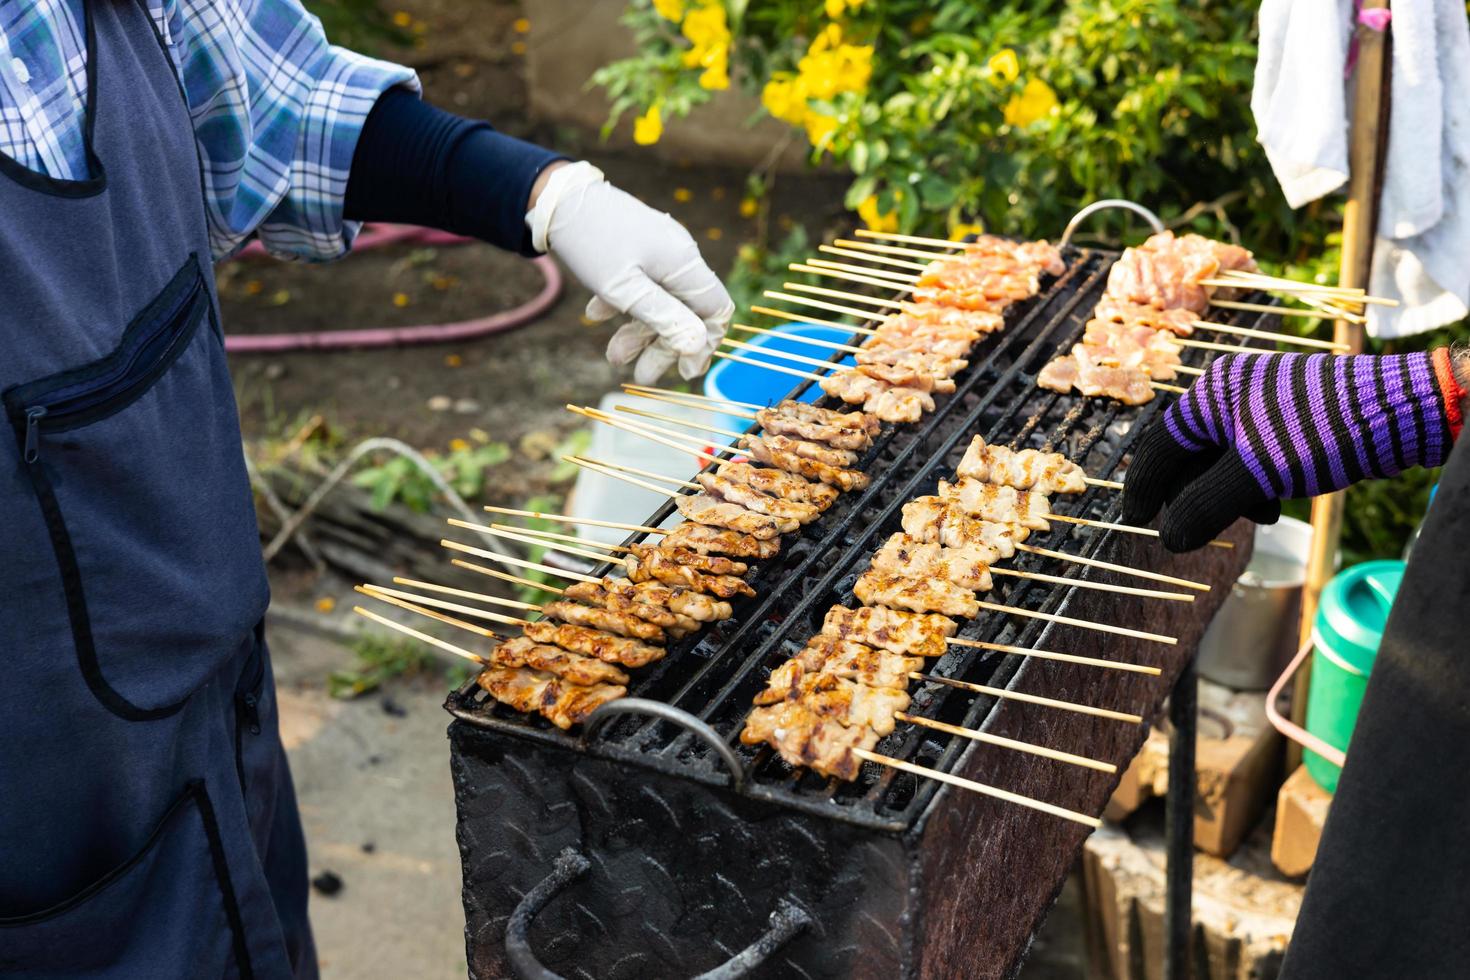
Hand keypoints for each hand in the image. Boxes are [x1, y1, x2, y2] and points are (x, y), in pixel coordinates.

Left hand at [526, 162, 732, 384]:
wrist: (556, 198)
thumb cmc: (591, 243)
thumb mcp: (625, 289)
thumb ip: (664, 318)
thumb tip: (697, 346)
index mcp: (683, 263)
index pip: (716, 308)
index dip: (705, 343)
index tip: (685, 372)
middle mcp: (677, 255)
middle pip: (685, 311)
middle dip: (662, 347)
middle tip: (641, 376)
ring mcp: (658, 249)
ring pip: (659, 300)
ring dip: (639, 331)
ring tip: (613, 356)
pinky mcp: (637, 246)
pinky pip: (640, 284)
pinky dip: (623, 305)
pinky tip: (596, 316)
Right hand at [1121, 349, 1463, 550]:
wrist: (1398, 410)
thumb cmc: (1321, 433)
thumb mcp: (1256, 475)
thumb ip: (1205, 506)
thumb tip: (1169, 540)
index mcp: (1210, 394)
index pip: (1160, 445)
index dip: (1145, 487)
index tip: (1138, 520)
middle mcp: (1229, 393)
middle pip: (1191, 455)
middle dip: (1197, 496)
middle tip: (1202, 531)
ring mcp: (1258, 403)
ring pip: (1223, 459)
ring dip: (1230, 494)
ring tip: (1261, 515)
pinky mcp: (1286, 418)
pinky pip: (1251, 456)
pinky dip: (1254, 483)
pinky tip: (1277, 500)